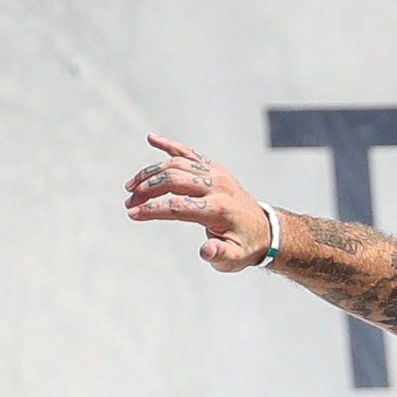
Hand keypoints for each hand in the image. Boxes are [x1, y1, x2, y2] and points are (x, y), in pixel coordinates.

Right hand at [124, 133, 267, 270]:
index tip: (133, 214)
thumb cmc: (245, 246)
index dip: (153, 209)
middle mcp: (218, 186)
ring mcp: (216, 174)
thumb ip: (220, 254)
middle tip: (130, 203)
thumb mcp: (236, 258)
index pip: (179, 205)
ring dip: (150, 174)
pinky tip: (152, 138)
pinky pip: (189, 153)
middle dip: (146, 190)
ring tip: (132, 187)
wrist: (265, 230)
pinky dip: (170, 145)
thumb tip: (206, 250)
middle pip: (173, 180)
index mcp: (220, 209)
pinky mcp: (214, 168)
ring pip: (176, 164)